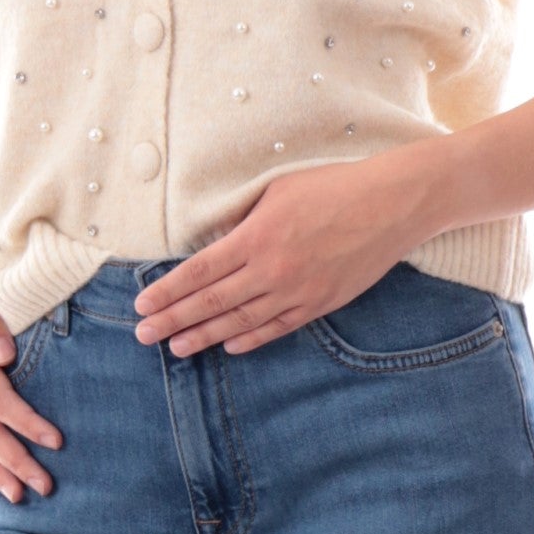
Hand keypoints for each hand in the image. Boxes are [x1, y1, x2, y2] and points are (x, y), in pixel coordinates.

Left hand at [132, 151, 437, 355]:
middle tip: (143, 336)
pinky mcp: (319, 303)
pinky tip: (227, 345)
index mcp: (256, 238)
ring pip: (239, 323)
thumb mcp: (276, 191)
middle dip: (172, 321)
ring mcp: (297, 292)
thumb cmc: (332, 186)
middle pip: (211, 304)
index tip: (142, 305)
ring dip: (203, 337)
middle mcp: (271, 271)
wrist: (392, 204)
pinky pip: (276, 328)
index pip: (198, 273)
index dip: (167, 292)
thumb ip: (242, 220)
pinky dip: (249, 339)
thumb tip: (213, 243)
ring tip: (176, 348)